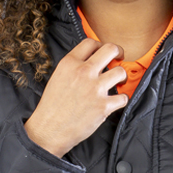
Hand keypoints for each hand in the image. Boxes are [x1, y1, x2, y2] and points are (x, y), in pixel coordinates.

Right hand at [24, 40, 126, 157]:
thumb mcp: (57, 77)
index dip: (100, 45)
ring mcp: (95, 88)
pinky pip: (123, 97)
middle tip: (118, 58)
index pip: (90, 43)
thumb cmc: (51, 107)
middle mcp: (83, 72)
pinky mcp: (103, 106)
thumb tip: (90, 62)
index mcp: (69, 63)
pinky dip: (121, 100)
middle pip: (111, 49)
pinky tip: (115, 102)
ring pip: (121, 71)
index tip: (103, 52)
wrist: (49, 129)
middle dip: (118, 52)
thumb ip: (73, 67)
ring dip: (122, 77)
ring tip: (118, 82)